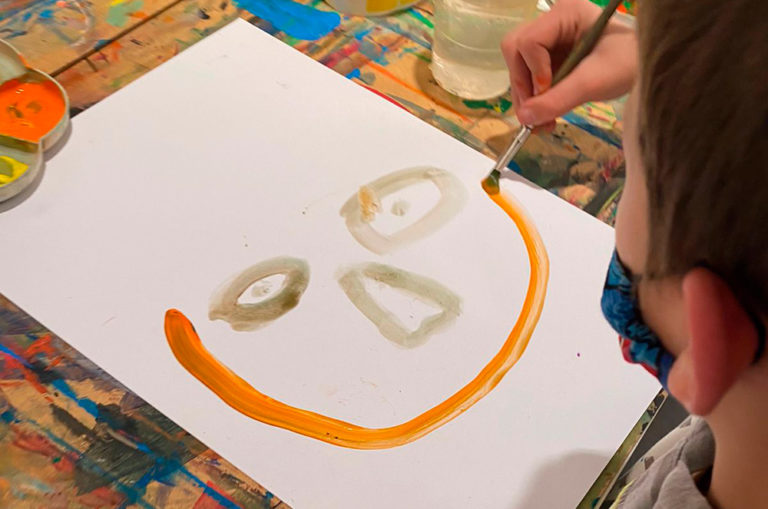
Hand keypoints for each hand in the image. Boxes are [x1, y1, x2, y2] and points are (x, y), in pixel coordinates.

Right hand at [502, 0, 637, 127]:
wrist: (647, 70)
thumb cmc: (628, 65)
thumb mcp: (593, 82)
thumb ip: (557, 100)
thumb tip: (524, 118)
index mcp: (565, 14)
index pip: (529, 41)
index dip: (533, 70)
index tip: (547, 93)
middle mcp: (552, 23)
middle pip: (516, 51)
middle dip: (523, 86)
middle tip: (535, 113)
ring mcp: (550, 41)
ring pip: (519, 66)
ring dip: (526, 97)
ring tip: (542, 122)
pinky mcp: (550, 59)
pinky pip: (530, 78)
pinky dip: (534, 100)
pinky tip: (546, 116)